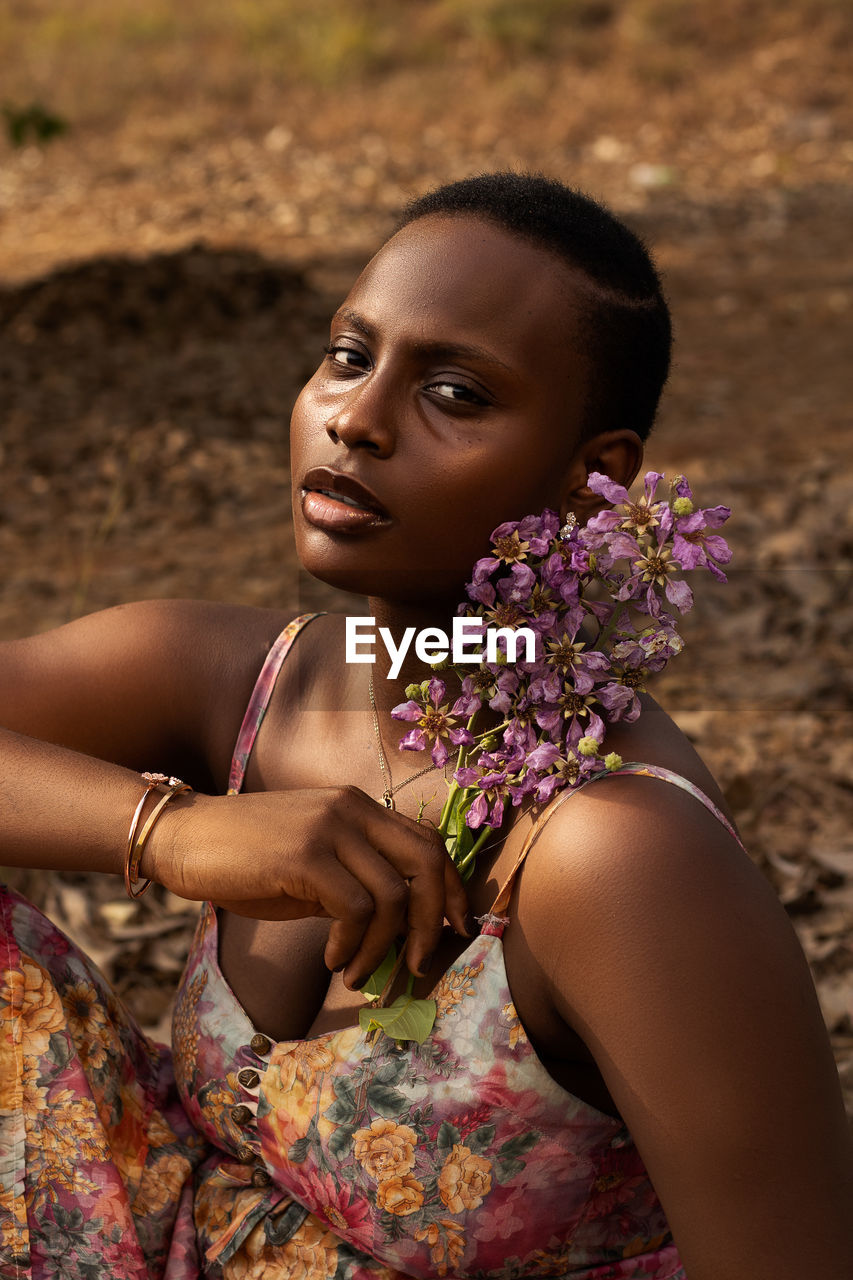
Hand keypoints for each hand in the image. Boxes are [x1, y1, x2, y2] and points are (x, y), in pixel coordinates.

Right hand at [148, 785, 469, 987]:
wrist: (181, 838)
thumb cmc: (243, 859)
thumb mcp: (311, 866)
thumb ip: (354, 882)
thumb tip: (398, 929)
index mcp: (359, 807)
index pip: (429, 843)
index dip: (451, 889)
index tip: (454, 930)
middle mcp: (352, 809)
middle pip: (427, 862)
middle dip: (433, 920)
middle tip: (417, 964)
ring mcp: (329, 828)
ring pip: (393, 894)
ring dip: (382, 946)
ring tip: (356, 973)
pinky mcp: (304, 855)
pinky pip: (355, 908)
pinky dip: (352, 944)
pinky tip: (332, 960)